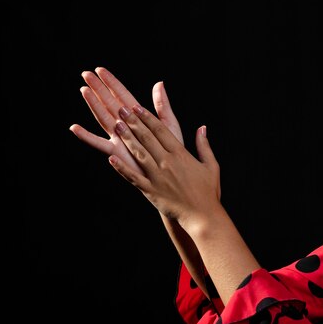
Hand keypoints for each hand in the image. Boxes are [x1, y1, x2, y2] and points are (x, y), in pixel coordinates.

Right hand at [69, 67, 183, 173]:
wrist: (171, 174)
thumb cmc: (171, 151)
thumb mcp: (168, 125)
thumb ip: (162, 105)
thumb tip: (159, 83)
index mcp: (138, 117)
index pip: (122, 95)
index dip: (112, 82)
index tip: (100, 70)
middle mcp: (126, 125)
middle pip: (109, 103)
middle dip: (98, 89)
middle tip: (85, 74)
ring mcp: (119, 138)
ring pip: (103, 117)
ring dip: (93, 104)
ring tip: (83, 90)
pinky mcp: (117, 151)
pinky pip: (98, 143)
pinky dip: (86, 136)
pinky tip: (74, 128)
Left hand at [109, 103, 220, 232]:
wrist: (202, 216)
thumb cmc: (208, 192)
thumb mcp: (211, 166)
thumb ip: (204, 146)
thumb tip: (202, 128)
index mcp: (180, 154)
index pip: (160, 130)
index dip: (147, 117)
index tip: (137, 107)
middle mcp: (167, 162)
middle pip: (147, 138)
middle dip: (133, 122)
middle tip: (121, 110)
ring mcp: (157, 177)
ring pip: (138, 153)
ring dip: (126, 139)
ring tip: (116, 126)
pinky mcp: (150, 191)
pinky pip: (133, 177)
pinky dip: (122, 168)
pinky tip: (111, 159)